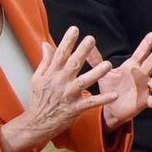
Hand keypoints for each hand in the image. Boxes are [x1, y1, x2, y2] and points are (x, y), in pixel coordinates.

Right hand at [0, 26, 111, 151]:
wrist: (37, 123)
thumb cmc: (39, 99)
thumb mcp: (37, 78)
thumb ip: (45, 61)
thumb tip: (45, 43)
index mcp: (52, 74)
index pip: (60, 54)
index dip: (67, 41)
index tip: (75, 29)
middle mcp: (60, 83)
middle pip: (72, 64)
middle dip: (82, 51)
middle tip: (91, 39)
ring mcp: (68, 95)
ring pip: (84, 82)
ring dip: (96, 73)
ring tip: (108, 64)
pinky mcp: (75, 108)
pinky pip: (91, 103)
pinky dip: (103, 99)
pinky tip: (114, 95)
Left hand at [98, 32, 151, 128]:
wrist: (111, 107)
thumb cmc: (110, 88)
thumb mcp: (104, 73)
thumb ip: (97, 60)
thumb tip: (88, 44)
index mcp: (131, 68)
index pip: (140, 54)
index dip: (146, 44)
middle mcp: (140, 76)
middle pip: (149, 65)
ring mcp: (144, 88)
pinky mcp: (144, 101)